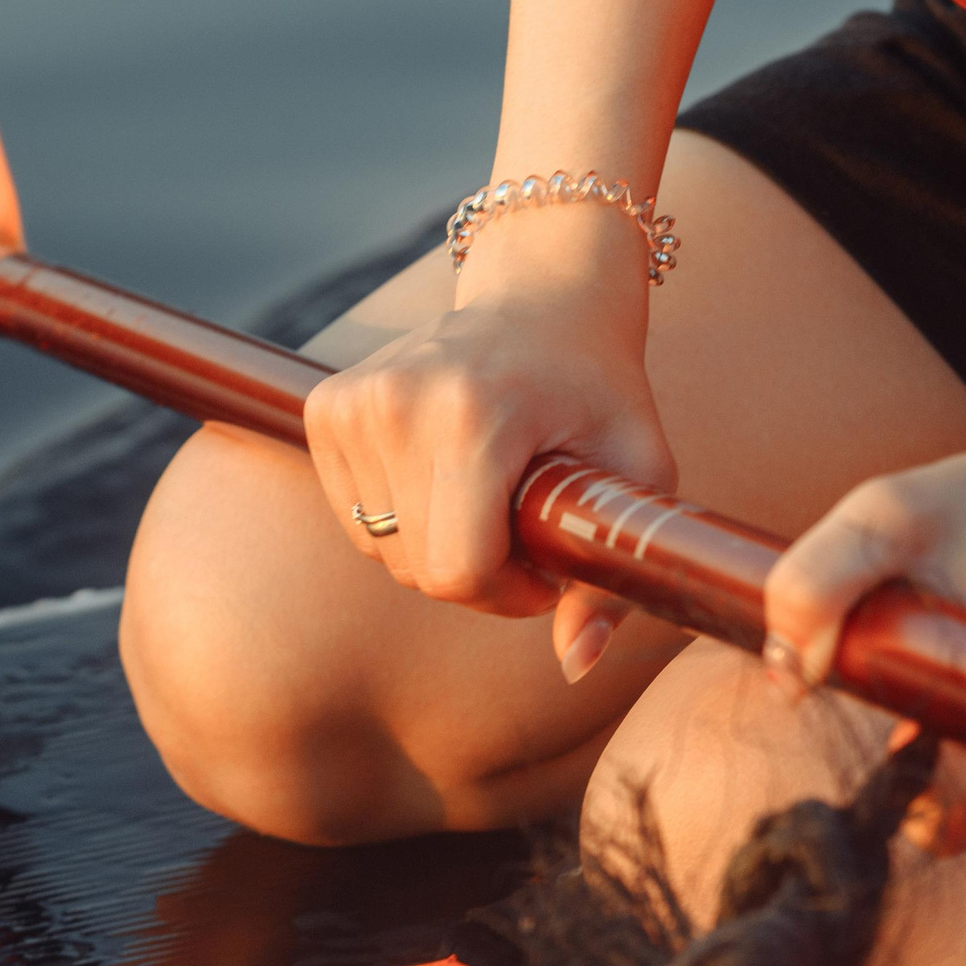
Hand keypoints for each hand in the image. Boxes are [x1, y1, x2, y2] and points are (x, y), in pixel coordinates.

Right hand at [304, 205, 674, 675]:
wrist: (544, 299)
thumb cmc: (600, 393)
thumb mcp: (639, 475)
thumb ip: (611, 577)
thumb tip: (576, 666)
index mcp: (474, 412)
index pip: (459, 570)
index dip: (511, 594)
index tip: (549, 567)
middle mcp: (398, 401)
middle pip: (419, 570)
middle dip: (480, 576)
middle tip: (527, 533)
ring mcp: (351, 401)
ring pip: (384, 550)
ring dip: (440, 548)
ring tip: (491, 498)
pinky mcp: (326, 407)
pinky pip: (358, 519)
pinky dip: (404, 520)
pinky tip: (446, 478)